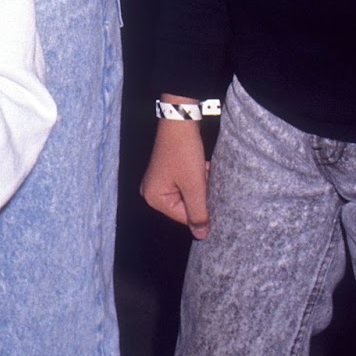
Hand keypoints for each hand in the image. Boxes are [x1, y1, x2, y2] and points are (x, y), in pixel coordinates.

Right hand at [140, 114, 209, 238]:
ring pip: (188, 194)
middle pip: (186, 206)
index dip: (200, 205)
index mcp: (154, 198)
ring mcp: (158, 181)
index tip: (204, 187)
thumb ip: (198, 214)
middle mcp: (152, 192)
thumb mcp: (194, 186)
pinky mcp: (166, 172)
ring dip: (199, 184)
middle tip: (201, 176)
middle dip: (199, 193)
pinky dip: (195, 177)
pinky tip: (198, 165)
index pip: (185, 217)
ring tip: (200, 168)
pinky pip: (185, 184)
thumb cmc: (184, 152)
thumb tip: (201, 236)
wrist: (180, 120)